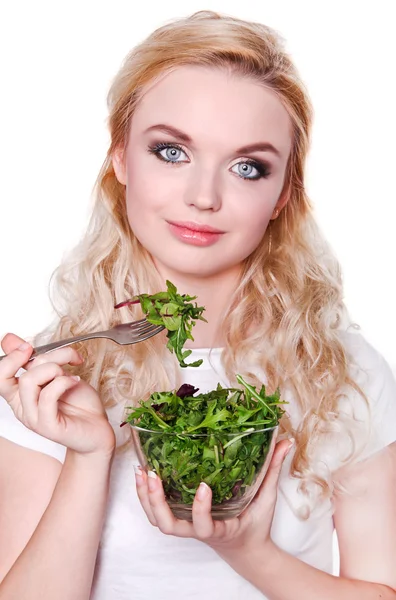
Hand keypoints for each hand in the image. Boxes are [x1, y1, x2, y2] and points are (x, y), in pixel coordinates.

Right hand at [0, 333, 115, 455]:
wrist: (98, 427)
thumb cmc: (80, 402)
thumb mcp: (58, 373)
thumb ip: (37, 359)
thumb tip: (10, 339)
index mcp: (20, 394)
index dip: (9, 356)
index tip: (29, 346)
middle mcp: (22, 406)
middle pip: (9, 374)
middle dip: (39, 357)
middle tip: (62, 359)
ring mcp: (33, 418)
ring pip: (28, 382)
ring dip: (54, 369)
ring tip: (70, 375)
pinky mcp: (48, 426)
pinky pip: (47, 396)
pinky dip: (64, 382)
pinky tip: (75, 382)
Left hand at [135, 438, 292, 563]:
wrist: (245, 550)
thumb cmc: (255, 524)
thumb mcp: (266, 499)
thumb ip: (273, 470)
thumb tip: (285, 442)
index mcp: (221, 529)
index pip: (206, 526)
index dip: (200, 509)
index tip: (204, 487)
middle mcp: (199, 530)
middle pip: (169, 526)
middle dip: (157, 502)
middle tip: (154, 475)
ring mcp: (186, 525)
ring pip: (158, 521)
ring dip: (146, 498)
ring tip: (142, 471)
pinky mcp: (179, 518)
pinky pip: (157, 513)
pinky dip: (146, 496)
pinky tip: (142, 474)